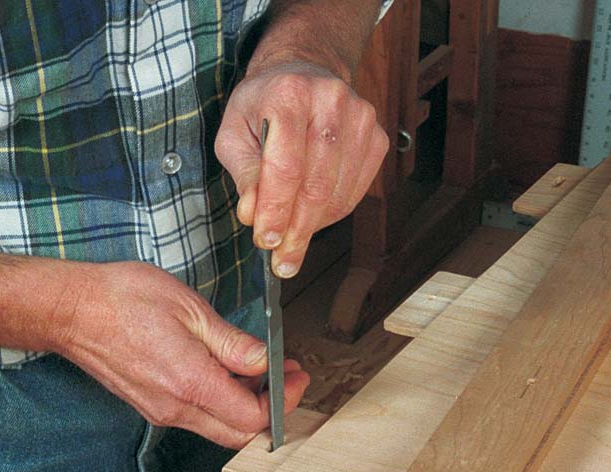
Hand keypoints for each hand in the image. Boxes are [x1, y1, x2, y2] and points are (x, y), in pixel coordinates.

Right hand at [55, 261, 309, 448]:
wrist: (71, 310)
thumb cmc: (123, 298)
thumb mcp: (190, 309)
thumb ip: (233, 343)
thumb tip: (266, 362)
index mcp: (190, 383)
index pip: (252, 417)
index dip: (283, 400)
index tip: (296, 375)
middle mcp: (175, 408)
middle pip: (239, 434)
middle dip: (271, 410)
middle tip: (287, 378)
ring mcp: (160, 411)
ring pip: (218, 428)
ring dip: (246, 406)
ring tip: (260, 369)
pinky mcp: (151, 405)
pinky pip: (197, 416)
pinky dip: (221, 401)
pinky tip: (227, 371)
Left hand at [216, 61, 388, 278]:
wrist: (303, 72)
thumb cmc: (263, 106)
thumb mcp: (234, 132)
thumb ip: (242, 172)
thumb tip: (253, 214)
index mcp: (289, 95)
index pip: (286, 168)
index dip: (276, 211)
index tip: (266, 242)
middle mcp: (331, 102)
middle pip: (316, 186)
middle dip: (296, 231)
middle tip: (282, 260)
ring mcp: (361, 119)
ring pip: (338, 194)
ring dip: (312, 227)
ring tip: (291, 240)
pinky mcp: (376, 137)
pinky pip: (355, 192)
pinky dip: (331, 214)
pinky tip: (311, 218)